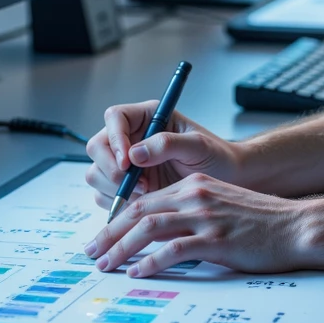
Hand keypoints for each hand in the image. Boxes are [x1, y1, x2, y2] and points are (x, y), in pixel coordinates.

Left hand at [84, 173, 309, 277]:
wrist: (296, 227)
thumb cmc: (261, 222)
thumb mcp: (220, 207)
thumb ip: (189, 214)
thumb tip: (157, 238)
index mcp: (194, 187)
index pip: (144, 200)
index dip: (117, 220)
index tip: (102, 238)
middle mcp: (195, 196)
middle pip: (139, 211)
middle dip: (110, 234)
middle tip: (92, 253)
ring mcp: (205, 217)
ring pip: (149, 228)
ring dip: (122, 247)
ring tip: (106, 265)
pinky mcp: (216, 239)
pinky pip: (174, 250)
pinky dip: (151, 262)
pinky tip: (138, 273)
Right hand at [85, 100, 241, 210]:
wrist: (226, 182)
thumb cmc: (217, 157)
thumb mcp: (198, 146)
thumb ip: (167, 144)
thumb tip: (134, 153)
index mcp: (147, 118)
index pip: (115, 118)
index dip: (115, 138)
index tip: (128, 161)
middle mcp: (131, 138)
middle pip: (97, 147)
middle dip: (112, 169)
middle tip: (140, 186)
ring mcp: (125, 165)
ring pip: (97, 173)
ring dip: (116, 189)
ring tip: (149, 194)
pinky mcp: (126, 188)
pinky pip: (104, 196)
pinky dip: (118, 204)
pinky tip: (145, 204)